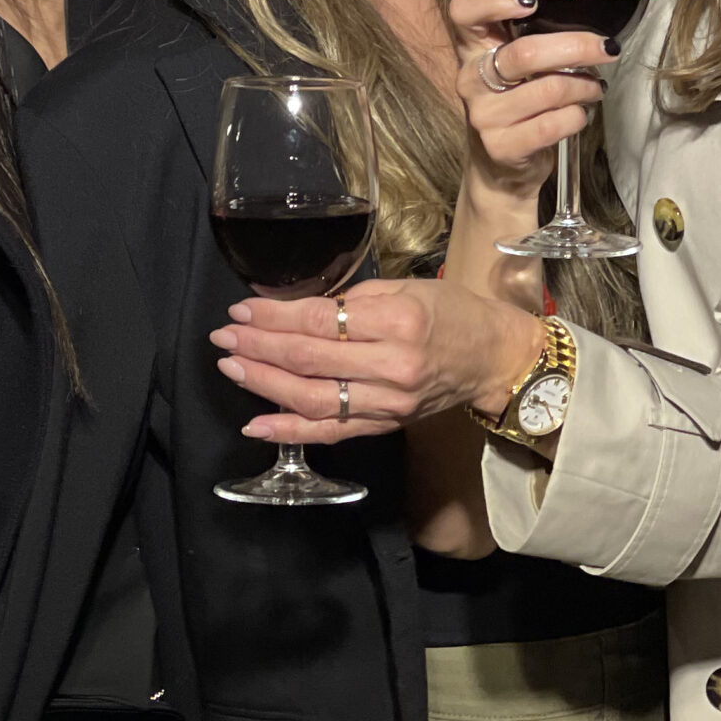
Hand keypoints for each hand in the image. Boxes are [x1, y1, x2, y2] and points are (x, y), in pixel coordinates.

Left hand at [208, 276, 546, 445]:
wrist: (495, 359)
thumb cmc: (453, 314)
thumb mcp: (406, 288)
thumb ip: (351, 298)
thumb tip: (291, 306)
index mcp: (398, 322)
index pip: (320, 321)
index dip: (274, 317)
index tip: (242, 309)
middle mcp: (392, 367)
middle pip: (309, 360)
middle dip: (259, 347)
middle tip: (224, 335)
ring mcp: (388, 403)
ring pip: (313, 399)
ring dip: (264, 384)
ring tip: (232, 367)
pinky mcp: (385, 425)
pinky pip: (331, 431)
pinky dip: (290, 431)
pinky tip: (256, 424)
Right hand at [449, 0, 619, 200]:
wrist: (503, 164)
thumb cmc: (523, 94)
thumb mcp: (538, 45)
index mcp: (474, 45)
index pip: (464, 12)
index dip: (493, 1)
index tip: (531, 0)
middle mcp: (469, 78)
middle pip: (522, 54)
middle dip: (576, 47)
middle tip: (607, 47)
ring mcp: (482, 115)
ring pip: (546, 91)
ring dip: (583, 86)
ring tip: (594, 86)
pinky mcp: (500, 146)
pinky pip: (552, 125)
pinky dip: (576, 116)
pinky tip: (579, 113)